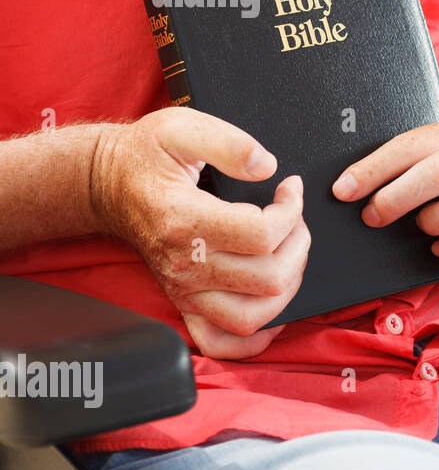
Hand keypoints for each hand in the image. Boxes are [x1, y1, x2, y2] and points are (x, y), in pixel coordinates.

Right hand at [90, 108, 309, 358]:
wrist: (108, 184)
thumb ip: (231, 143)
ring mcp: (184, 289)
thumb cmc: (146, 156)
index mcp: (186, 220)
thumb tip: (268, 168)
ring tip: (288, 255)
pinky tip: (273, 308)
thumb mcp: (182, 128)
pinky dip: (255, 336)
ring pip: (253, 316)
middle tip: (294, 219)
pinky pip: (222, 341)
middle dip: (298, 245)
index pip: (262, 234)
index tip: (290, 188)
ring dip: (287, 288)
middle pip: (269, 278)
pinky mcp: (184, 302)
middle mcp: (185, 264)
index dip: (292, 210)